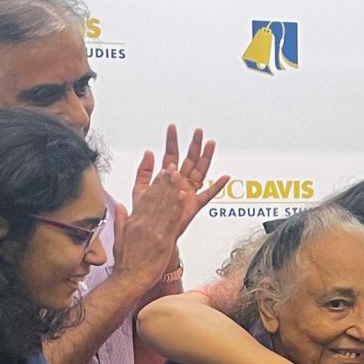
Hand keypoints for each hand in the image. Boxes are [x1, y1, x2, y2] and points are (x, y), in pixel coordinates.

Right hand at [112, 166, 185, 287]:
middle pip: (155, 199)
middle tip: (171, 168)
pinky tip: (183, 196)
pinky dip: (177, 207)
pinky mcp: (162, 241)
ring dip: (171, 189)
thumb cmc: (126, 262)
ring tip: (178, 176)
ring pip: (164, 206)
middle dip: (164, 182)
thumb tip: (119, 205)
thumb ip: (121, 219)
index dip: (155, 185)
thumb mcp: (119, 237)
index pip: (145, 199)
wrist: (129, 279)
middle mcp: (143, 224)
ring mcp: (153, 232)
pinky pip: (171, 221)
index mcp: (134, 222)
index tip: (161, 175)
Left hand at [131, 124, 229, 238]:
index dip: (171, 141)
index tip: (172, 128)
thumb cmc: (145, 217)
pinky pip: (208, 195)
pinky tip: (224, 178)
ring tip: (211, 144)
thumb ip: (143, 172)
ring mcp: (188, 192)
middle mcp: (179, 183)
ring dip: (206, 157)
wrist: (151, 235)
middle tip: (198, 131)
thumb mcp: (140, 190)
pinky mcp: (194, 205)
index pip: (170, 155)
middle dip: (193, 144)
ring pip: (200, 171)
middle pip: (189, 159)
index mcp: (166, 178)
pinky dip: (217, 186)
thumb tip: (148, 153)